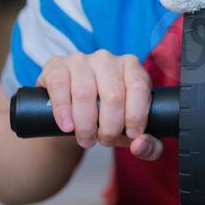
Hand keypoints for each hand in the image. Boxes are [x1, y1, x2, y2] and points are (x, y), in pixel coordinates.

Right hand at [36, 50, 163, 160]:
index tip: (131, 134)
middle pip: (113, 95)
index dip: (136, 115)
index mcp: (131, 67)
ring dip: (86, 125)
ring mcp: (80, 60)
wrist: (72, 114)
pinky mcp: (56, 66)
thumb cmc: (108, 120)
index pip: (139, 86)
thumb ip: (148, 144)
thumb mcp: (131, 132)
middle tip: (104, 141)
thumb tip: (140, 145)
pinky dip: (63, 111)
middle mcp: (107, 59)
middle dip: (110, 127)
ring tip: (86, 139)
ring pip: (85, 93)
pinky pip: (60, 86)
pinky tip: (67, 126)